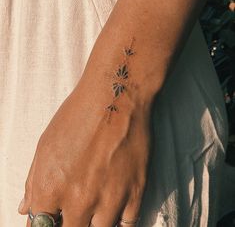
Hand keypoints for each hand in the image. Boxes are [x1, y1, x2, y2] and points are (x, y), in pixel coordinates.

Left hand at [18, 77, 150, 226]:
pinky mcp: (136, 190)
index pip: (40, 225)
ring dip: (94, 224)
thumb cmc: (78, 115)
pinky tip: (116, 212)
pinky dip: (120, 222)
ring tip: (94, 211)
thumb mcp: (46, 143)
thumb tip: (26, 207)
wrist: (115, 98)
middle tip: (75, 210)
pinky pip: (128, 223)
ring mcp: (110, 197)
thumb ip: (34, 180)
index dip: (46, 222)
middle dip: (70, 222)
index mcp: (51, 188)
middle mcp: (79, 199)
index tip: (54, 217)